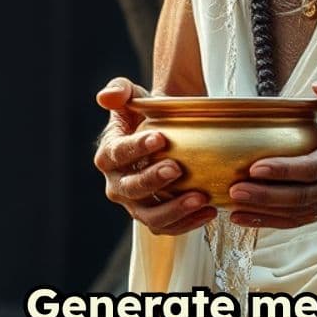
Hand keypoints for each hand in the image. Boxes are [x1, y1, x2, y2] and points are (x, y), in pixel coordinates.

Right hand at [94, 76, 216, 235]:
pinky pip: (168, 227)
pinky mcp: (154, 216)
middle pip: (131, 187)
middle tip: (177, 169)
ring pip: (149, 215)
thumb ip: (120, 90)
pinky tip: (209, 211)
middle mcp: (117, 183)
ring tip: (200, 198)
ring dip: (174, 209)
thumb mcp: (133, 95)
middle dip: (153, 180)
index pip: (118, 153)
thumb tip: (106, 96)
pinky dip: (188, 223)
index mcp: (108, 154)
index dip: (137, 147)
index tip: (161, 138)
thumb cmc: (147, 112)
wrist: (166, 132)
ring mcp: (135, 204)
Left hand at [228, 72, 316, 228]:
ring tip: (233, 207)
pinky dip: (275, 221)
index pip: (315, 167)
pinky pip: (304, 219)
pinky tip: (248, 217)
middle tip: (233, 190)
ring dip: (265, 213)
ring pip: (301, 214)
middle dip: (265, 196)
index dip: (284, 170)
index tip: (254, 167)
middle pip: (303, 197)